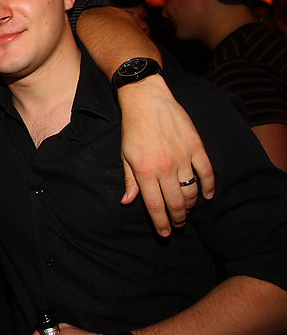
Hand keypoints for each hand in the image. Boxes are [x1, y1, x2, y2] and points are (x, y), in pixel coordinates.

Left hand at [117, 74, 214, 235]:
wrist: (147, 100)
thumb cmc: (133, 129)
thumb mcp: (125, 156)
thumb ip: (130, 181)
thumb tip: (128, 202)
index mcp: (146, 172)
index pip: (156, 206)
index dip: (161, 224)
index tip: (165, 234)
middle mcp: (166, 168)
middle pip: (176, 203)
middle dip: (178, 219)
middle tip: (178, 225)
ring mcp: (183, 157)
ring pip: (192, 191)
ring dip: (191, 206)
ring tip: (187, 211)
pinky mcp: (196, 147)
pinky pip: (207, 172)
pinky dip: (209, 186)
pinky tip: (207, 195)